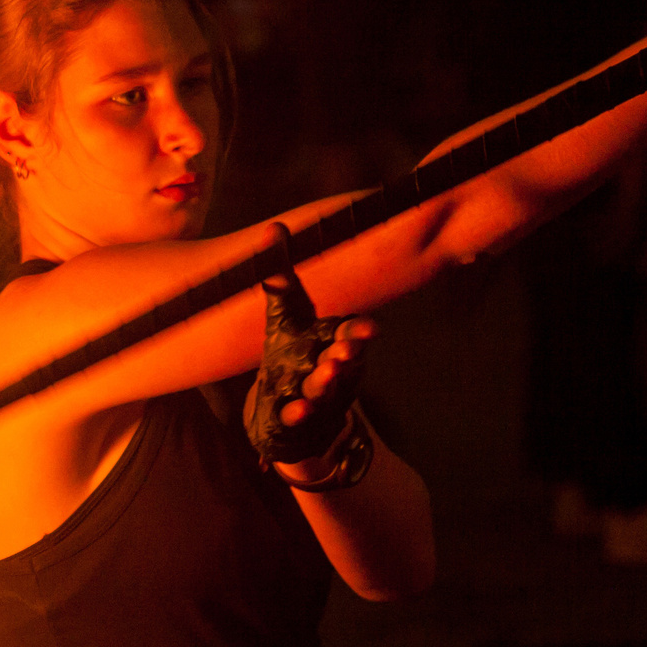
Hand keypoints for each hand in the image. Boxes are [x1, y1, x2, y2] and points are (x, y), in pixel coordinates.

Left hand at [244, 224, 374, 465]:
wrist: (285, 415)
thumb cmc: (293, 357)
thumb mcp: (285, 318)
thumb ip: (281, 280)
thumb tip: (274, 227)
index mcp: (330, 342)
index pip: (350, 334)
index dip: (360, 332)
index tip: (373, 329)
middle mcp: (328, 368)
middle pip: (341, 360)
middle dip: (346, 354)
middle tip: (346, 349)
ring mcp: (314, 396)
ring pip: (322, 387)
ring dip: (326, 380)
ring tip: (327, 372)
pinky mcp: (294, 418)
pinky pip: (297, 416)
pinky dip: (299, 412)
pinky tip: (299, 410)